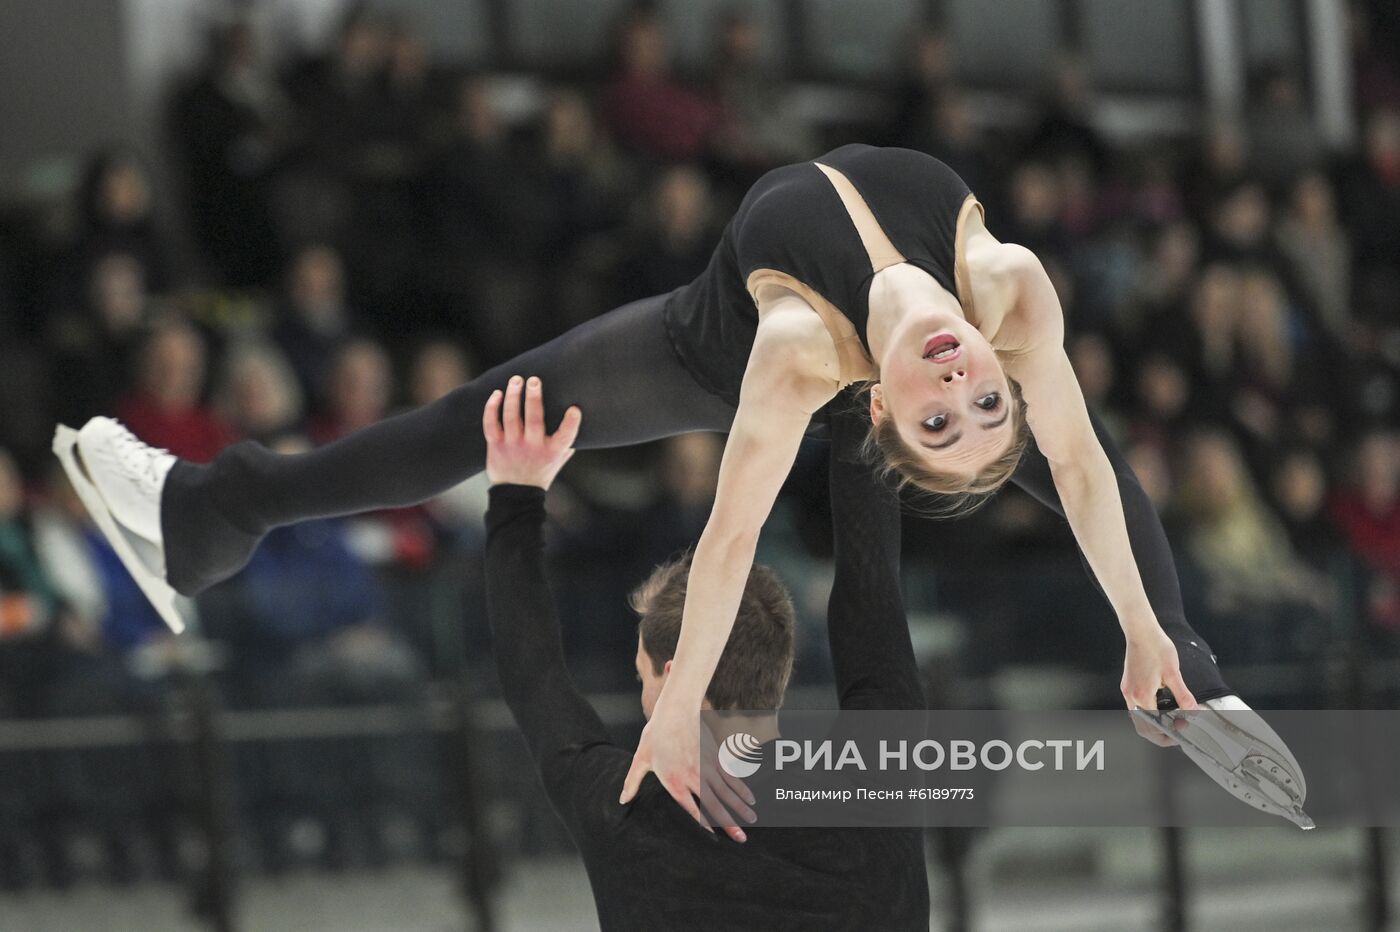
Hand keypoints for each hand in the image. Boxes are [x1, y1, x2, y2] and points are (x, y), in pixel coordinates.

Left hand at [482, 375, 581, 489]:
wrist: (517, 495)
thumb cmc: (541, 472)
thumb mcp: (559, 460)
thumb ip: (567, 442)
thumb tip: (579, 418)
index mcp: (552, 451)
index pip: (566, 436)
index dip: (571, 423)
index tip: (574, 409)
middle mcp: (533, 447)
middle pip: (534, 419)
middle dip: (534, 398)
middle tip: (534, 380)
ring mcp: (513, 445)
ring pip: (511, 416)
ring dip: (513, 396)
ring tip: (516, 380)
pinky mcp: (496, 446)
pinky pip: (491, 424)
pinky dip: (492, 408)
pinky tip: (497, 393)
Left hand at [620, 704, 755, 842]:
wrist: (675, 709)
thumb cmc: (655, 734)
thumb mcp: (640, 759)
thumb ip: (632, 782)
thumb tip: (622, 800)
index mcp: (674, 783)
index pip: (692, 810)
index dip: (704, 825)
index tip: (715, 837)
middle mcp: (694, 778)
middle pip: (715, 805)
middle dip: (730, 823)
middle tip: (742, 839)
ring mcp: (708, 767)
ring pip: (727, 792)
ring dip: (740, 807)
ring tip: (751, 820)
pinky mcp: (716, 756)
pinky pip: (732, 776)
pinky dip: (742, 788)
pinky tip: (750, 798)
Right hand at [1122, 626, 1196, 746]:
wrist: (1140, 631)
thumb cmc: (1155, 647)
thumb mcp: (1173, 673)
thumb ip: (1183, 696)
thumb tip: (1193, 711)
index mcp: (1142, 695)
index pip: (1154, 725)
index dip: (1169, 732)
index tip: (1181, 731)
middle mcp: (1131, 695)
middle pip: (1142, 727)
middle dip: (1158, 734)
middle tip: (1175, 733)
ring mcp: (1128, 690)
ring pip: (1137, 718)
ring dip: (1152, 724)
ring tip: (1169, 722)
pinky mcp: (1128, 684)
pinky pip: (1135, 707)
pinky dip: (1147, 713)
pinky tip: (1160, 707)